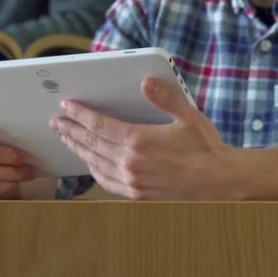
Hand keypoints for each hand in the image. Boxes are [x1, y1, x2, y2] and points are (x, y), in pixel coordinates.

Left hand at [50, 78, 244, 199]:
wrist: (221, 183)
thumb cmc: (206, 149)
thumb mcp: (188, 116)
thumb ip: (164, 98)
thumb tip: (145, 82)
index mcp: (140, 140)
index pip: (99, 125)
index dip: (80, 114)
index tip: (66, 106)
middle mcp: (131, 162)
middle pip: (91, 144)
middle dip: (71, 130)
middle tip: (56, 122)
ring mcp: (132, 181)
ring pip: (94, 162)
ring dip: (77, 148)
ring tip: (66, 138)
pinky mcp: (136, 195)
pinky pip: (106, 181)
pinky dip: (92, 170)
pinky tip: (88, 162)